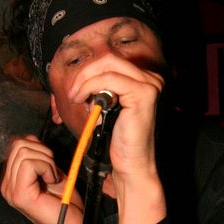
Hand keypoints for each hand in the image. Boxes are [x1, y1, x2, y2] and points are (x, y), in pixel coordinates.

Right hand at [0, 135, 83, 223]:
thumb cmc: (64, 203)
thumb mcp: (50, 171)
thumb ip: (38, 156)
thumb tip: (31, 139)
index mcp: (12, 178)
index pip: (16, 144)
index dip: (38, 147)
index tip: (49, 165)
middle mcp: (7, 184)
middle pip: (18, 144)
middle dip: (41, 152)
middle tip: (51, 172)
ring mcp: (11, 190)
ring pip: (23, 152)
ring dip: (45, 162)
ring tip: (51, 178)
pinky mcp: (19, 194)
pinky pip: (29, 164)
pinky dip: (46, 168)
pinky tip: (51, 182)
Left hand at [70, 55, 165, 223]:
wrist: (131, 164)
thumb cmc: (118, 140)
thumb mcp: (106, 108)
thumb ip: (100, 89)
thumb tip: (82, 76)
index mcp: (143, 80)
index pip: (110, 62)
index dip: (88, 72)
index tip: (74, 89)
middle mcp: (151, 79)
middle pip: (109, 59)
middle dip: (84, 73)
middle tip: (72, 92)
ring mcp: (150, 85)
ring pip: (107, 65)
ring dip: (85, 80)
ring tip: (76, 97)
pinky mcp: (144, 94)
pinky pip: (108, 79)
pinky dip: (90, 87)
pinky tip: (83, 101)